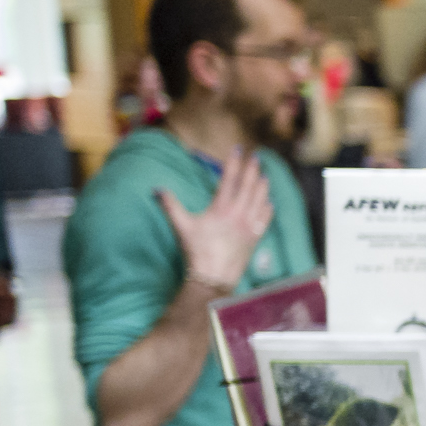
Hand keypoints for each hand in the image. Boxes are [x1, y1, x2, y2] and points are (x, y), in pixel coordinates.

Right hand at [158, 154, 275, 291]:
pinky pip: (265, 218)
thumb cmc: (196, 250)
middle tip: (256, 157)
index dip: (234, 162)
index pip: (230, 178)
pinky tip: (269, 202)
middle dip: (252, 169)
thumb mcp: (181, 226)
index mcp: (221, 208)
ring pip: (260, 199)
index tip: (237, 149)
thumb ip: (170, 205)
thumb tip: (156, 189)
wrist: (214, 276)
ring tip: (264, 175)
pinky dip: (267, 208)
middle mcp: (238, 214)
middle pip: (249, 185)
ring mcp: (249, 225)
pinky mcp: (255, 237)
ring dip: (262, 185)